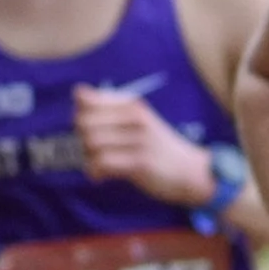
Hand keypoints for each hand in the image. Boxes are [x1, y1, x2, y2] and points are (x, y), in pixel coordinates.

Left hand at [73, 85, 225, 206]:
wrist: (191, 171)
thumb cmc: (158, 147)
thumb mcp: (138, 120)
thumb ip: (109, 108)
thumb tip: (77, 93)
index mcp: (132, 104)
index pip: (86, 100)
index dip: (79, 117)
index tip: (91, 130)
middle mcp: (134, 117)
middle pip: (84, 122)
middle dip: (81, 140)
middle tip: (92, 152)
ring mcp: (138, 139)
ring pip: (91, 144)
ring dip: (88, 158)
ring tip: (98, 165)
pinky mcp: (140, 162)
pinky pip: (103, 163)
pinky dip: (95, 172)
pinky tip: (102, 176)